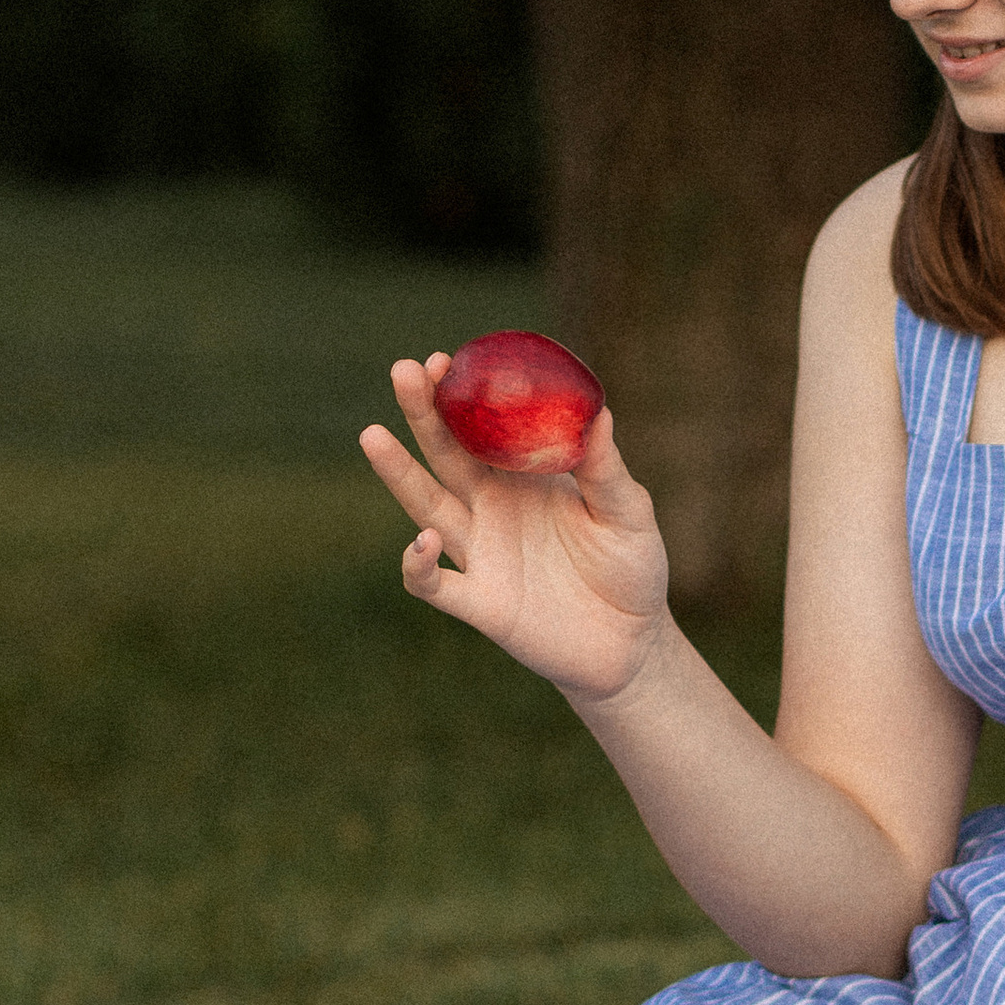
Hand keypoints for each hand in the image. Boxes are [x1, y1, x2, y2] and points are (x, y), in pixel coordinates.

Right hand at [360, 353, 670, 700]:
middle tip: (405, 370)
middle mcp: (493, 509)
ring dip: (398, 473)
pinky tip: (426, 540)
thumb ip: (608, 470)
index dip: (461, 396)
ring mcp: (481, 554)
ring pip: (426, 508)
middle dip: (422, 413)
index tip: (446, 361)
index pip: (482, 427)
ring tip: (372, 435)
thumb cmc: (631, 568)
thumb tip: (599, 413)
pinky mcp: (481, 603)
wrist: (632, 642)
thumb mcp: (628, 514)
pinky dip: (419, 564)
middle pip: (446, 454)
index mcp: (524, 478)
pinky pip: (435, 585)